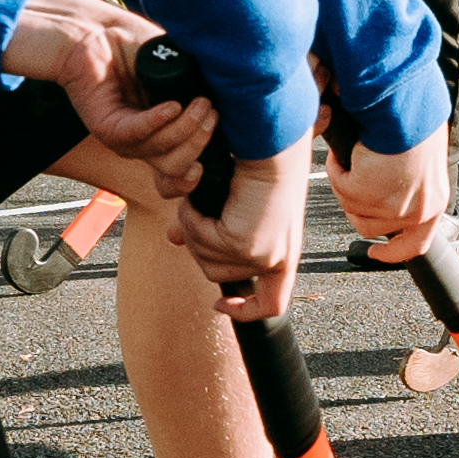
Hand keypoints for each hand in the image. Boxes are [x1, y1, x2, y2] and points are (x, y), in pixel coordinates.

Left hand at [7, 0, 211, 177]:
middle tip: (211, 110)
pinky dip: (159, 120)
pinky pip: (138, 133)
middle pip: (179, 168)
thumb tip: (240, 95)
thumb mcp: (181, 68)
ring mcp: (126, 139)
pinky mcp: (108, 127)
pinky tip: (172, 105)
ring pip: (164, 155)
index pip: (182, 174)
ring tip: (200, 102)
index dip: (200, 170)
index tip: (225, 148)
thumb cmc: (135, 48)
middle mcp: (145, 143)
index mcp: (163, 135)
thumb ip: (204, 83)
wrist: (93, 33)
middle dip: (201, 141)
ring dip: (187, 129)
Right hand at [170, 134, 313, 317]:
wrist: (271, 146)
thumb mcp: (237, 208)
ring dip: (193, 230)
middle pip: (218, 275)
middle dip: (197, 246)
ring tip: (200, 203)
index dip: (246, 311)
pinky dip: (192, 219)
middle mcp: (278, 259)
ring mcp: (262, 255)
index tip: (220, 304)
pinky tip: (199, 200)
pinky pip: (200, 241)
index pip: (272, 305)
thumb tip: (174, 239)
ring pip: (204, 260)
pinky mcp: (245, 244)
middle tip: (187, 220)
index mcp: (284, 254)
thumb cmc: (260, 168)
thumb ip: (210, 230)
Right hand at [329, 124, 455, 262]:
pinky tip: (344, 153)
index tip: (375, 252)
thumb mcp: (423, 163)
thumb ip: (410, 186)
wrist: (407, 108)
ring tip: (352, 159)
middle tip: (352, 182)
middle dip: (356, 206)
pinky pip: (339, 185)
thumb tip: (388, 194)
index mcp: (434, 203)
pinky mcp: (365, 193)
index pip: (415, 245)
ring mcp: (390, 206)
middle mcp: (415, 211)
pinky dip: (337, 168)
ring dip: (346, 183)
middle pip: (370, 227)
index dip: (392, 253)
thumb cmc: (416, 124)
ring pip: (352, 208)